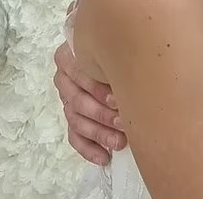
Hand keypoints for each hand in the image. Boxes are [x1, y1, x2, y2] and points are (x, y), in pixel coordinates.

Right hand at [53, 42, 126, 164]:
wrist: (110, 52)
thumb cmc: (116, 48)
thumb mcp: (115, 47)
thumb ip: (118, 56)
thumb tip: (137, 75)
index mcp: (70, 56)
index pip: (79, 74)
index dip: (98, 89)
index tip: (117, 99)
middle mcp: (64, 78)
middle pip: (78, 101)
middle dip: (102, 115)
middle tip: (123, 123)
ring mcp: (66, 99)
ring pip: (77, 121)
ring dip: (99, 134)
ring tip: (119, 142)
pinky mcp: (71, 117)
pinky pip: (74, 136)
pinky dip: (89, 148)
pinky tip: (103, 156)